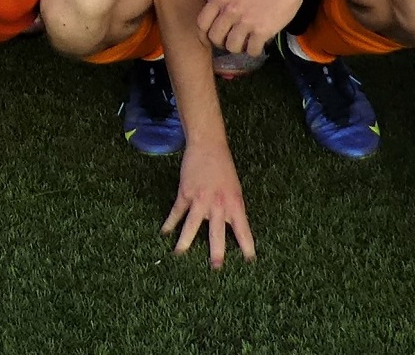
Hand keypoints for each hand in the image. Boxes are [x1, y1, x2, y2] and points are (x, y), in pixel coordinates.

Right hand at [164, 138, 254, 268]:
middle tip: (215, 267)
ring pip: (192, 225)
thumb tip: (228, 228)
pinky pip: (177, 212)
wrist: (208, 145)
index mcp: (235, 204)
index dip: (247, 247)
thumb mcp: (235, 189)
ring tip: (179, 255)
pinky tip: (164, 233)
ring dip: (185, 242)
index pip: (243, 231)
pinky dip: (170, 223)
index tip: (250, 262)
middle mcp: (218, 204)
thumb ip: (232, 209)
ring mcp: (200, 199)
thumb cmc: (224, 167)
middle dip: (216, 252)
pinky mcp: (185, 193)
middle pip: (217, 233)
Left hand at [199, 0, 307, 57]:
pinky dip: (255, 51)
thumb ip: (221, 2)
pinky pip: (251, 51)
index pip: (201, 23)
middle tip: (231, 41)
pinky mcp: (262, 31)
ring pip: (232, 47)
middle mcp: (230, 10)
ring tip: (246, 42)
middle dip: (221, 43)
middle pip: (215, 38)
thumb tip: (210, 19)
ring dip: (239, 48)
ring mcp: (246, 22)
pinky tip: (258, 44)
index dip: (203, 35)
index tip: (208, 41)